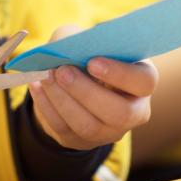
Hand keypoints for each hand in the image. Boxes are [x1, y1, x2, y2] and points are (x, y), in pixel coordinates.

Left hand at [29, 25, 156, 150]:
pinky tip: (37, 85)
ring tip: (46, 76)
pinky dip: (47, 106)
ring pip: (89, 126)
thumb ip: (80, 40)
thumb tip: (66, 48)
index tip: (93, 62)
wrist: (71, 77)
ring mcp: (109, 131)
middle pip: (119, 113)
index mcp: (142, 81)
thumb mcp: (86, 39)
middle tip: (62, 71)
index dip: (120, 74)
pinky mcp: (82, 141)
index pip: (143, 82)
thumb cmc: (86, 53)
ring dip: (63, 100)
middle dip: (86, 92)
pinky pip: (65, 130)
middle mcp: (133, 111)